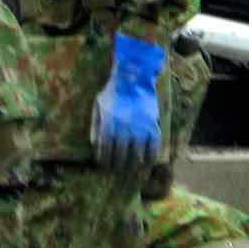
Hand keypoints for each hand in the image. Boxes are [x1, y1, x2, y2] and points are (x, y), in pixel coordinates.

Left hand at [90, 31, 166, 170]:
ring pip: (136, 153)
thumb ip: (95, 126)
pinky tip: (146, 161)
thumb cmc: (113, 93)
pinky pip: (153, 146)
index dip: (104, 160)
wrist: (133, 79)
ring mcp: (140, 127)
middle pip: (120, 154)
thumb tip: (95, 146)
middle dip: (117, 164)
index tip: (104, 165)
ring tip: (129, 166)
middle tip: (117, 168)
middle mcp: (124, 127)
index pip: (105, 148)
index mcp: (108, 123)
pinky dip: (150, 156)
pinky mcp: (153, 125)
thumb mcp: (98, 106)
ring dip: (132, 163)